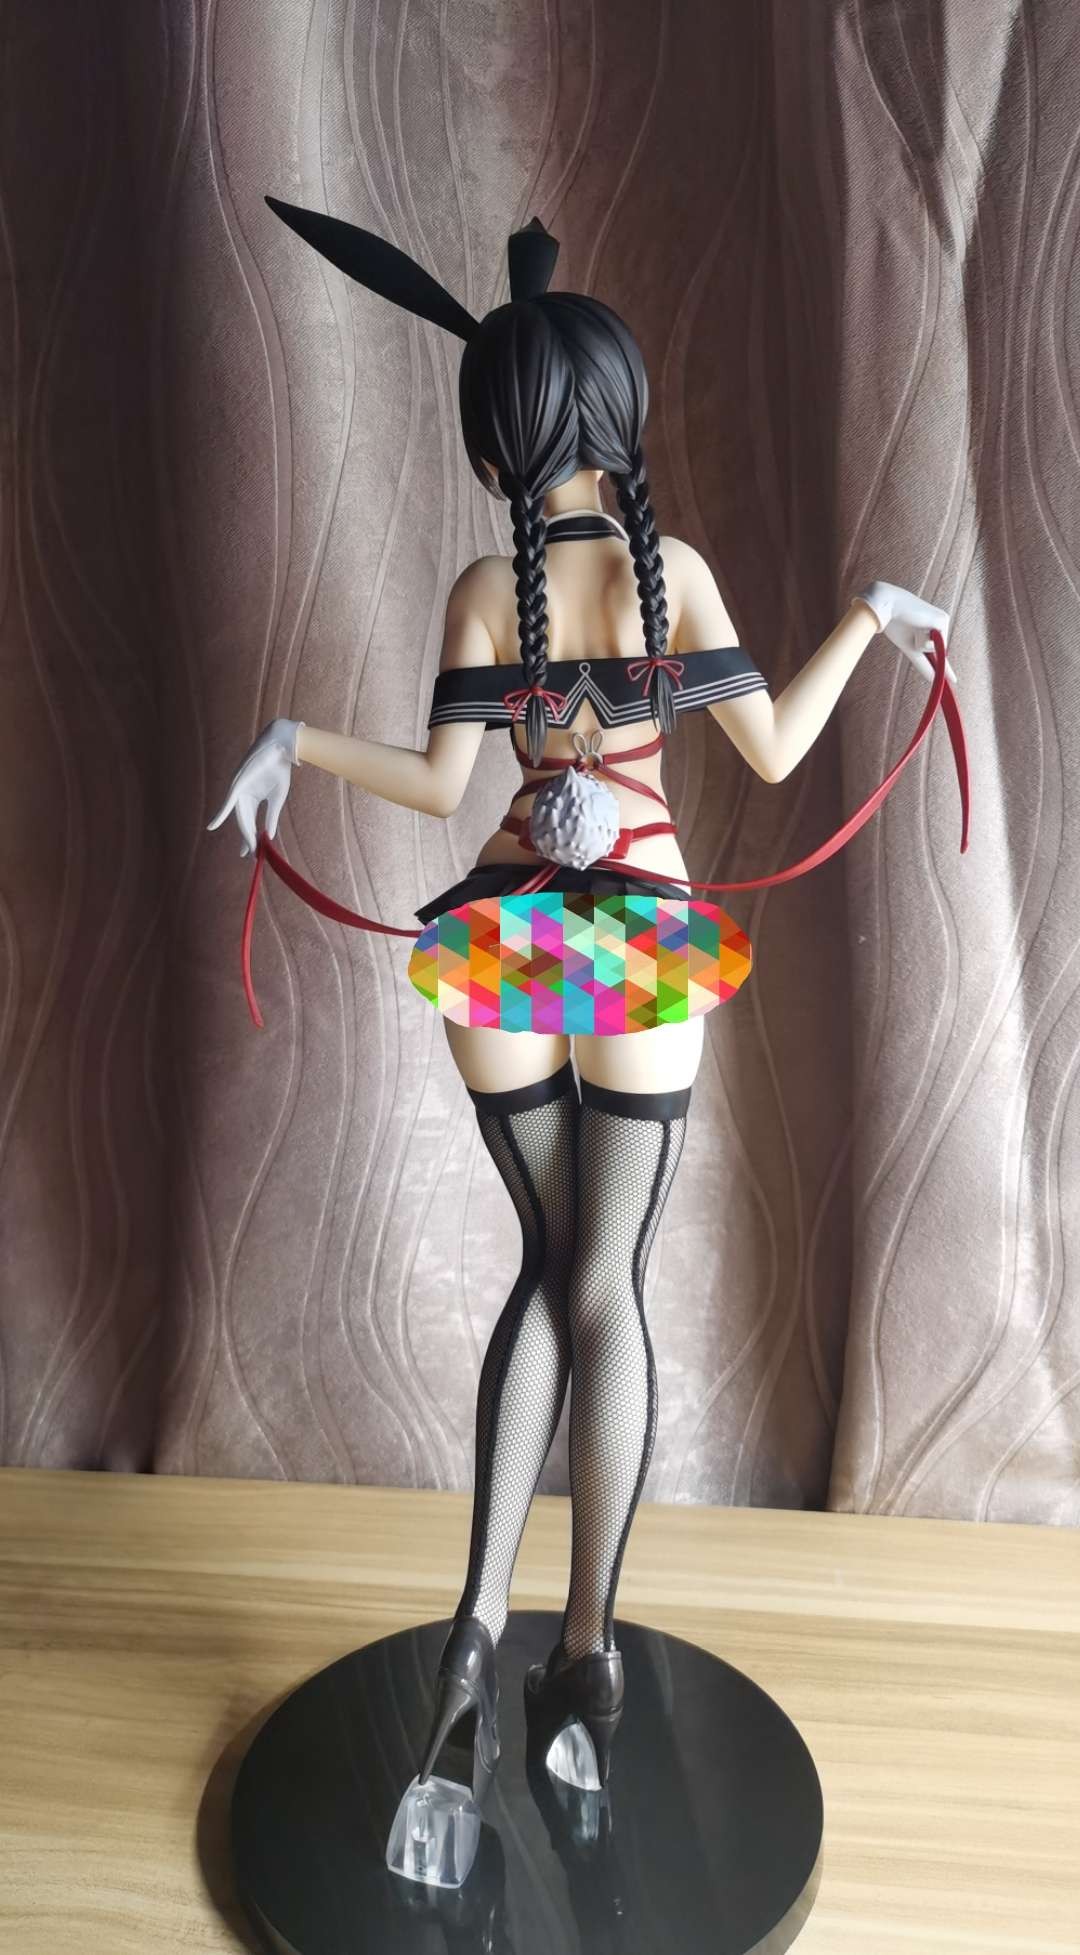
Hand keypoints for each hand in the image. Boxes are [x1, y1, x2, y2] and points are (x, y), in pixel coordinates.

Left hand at [206, 717, 302, 855]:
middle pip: (244, 822)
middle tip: (249, 855)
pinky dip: (220, 814)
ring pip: (240, 816)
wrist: (282, 748)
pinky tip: (212, 826)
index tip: (254, 852)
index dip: (251, 838)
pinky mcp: (237, 784)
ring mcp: (239, 790)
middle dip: (247, 839)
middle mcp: (244, 795)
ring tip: (247, 848)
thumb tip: (269, 836)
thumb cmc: (280, 769)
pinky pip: (227, 802)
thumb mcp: (277, 798)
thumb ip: (271, 817)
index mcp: (254, 798)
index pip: (251, 822)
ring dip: (244, 832)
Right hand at [853, 581, 956, 685]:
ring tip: (910, 627)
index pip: (938, 652)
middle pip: (938, 654)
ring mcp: (943, 621)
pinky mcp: (943, 620)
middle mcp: (940, 624)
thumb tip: (931, 678)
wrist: (887, 606)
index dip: (945, 668)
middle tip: (915, 635)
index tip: (954, 681)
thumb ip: (922, 661)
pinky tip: (915, 625)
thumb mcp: (909, 647)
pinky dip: (921, 640)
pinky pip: (932, 645)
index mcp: (932, 628)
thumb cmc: (894, 624)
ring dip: (919, 645)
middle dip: (930, 658)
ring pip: (934, 651)